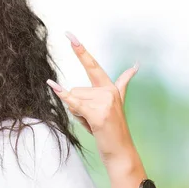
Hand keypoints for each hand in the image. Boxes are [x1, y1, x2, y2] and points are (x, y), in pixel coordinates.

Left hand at [46, 32, 138, 163]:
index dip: (81, 50)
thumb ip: (123, 82)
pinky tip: (52, 85)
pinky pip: (74, 103)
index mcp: (111, 87)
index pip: (93, 65)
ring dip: (78, 115)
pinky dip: (63, 97)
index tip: (70, 35)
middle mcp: (109, 91)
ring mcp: (104, 102)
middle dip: (78, 107)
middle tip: (94, 121)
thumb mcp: (117, 103)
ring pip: (73, 100)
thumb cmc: (112, 130)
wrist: (121, 151)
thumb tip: (136, 66)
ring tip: (94, 125)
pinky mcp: (98, 114)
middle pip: (76, 90)